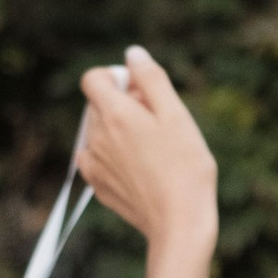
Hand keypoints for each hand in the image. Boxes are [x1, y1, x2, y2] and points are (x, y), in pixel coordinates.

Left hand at [77, 46, 217, 258]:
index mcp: (115, 114)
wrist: (179, 223)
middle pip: (98, 105)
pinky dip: (114, 155)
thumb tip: (132, 54)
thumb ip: (151, 79)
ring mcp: (94, 164)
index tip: (139, 90)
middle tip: (158, 122)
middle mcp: (97, 137)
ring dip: (119, 130)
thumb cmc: (185, 166)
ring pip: (99, 132)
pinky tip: (141, 168)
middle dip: (123, 103)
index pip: (92, 79)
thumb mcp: (176, 114)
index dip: (114, 76)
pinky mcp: (99, 187)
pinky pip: (98, 159)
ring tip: (154, 149)